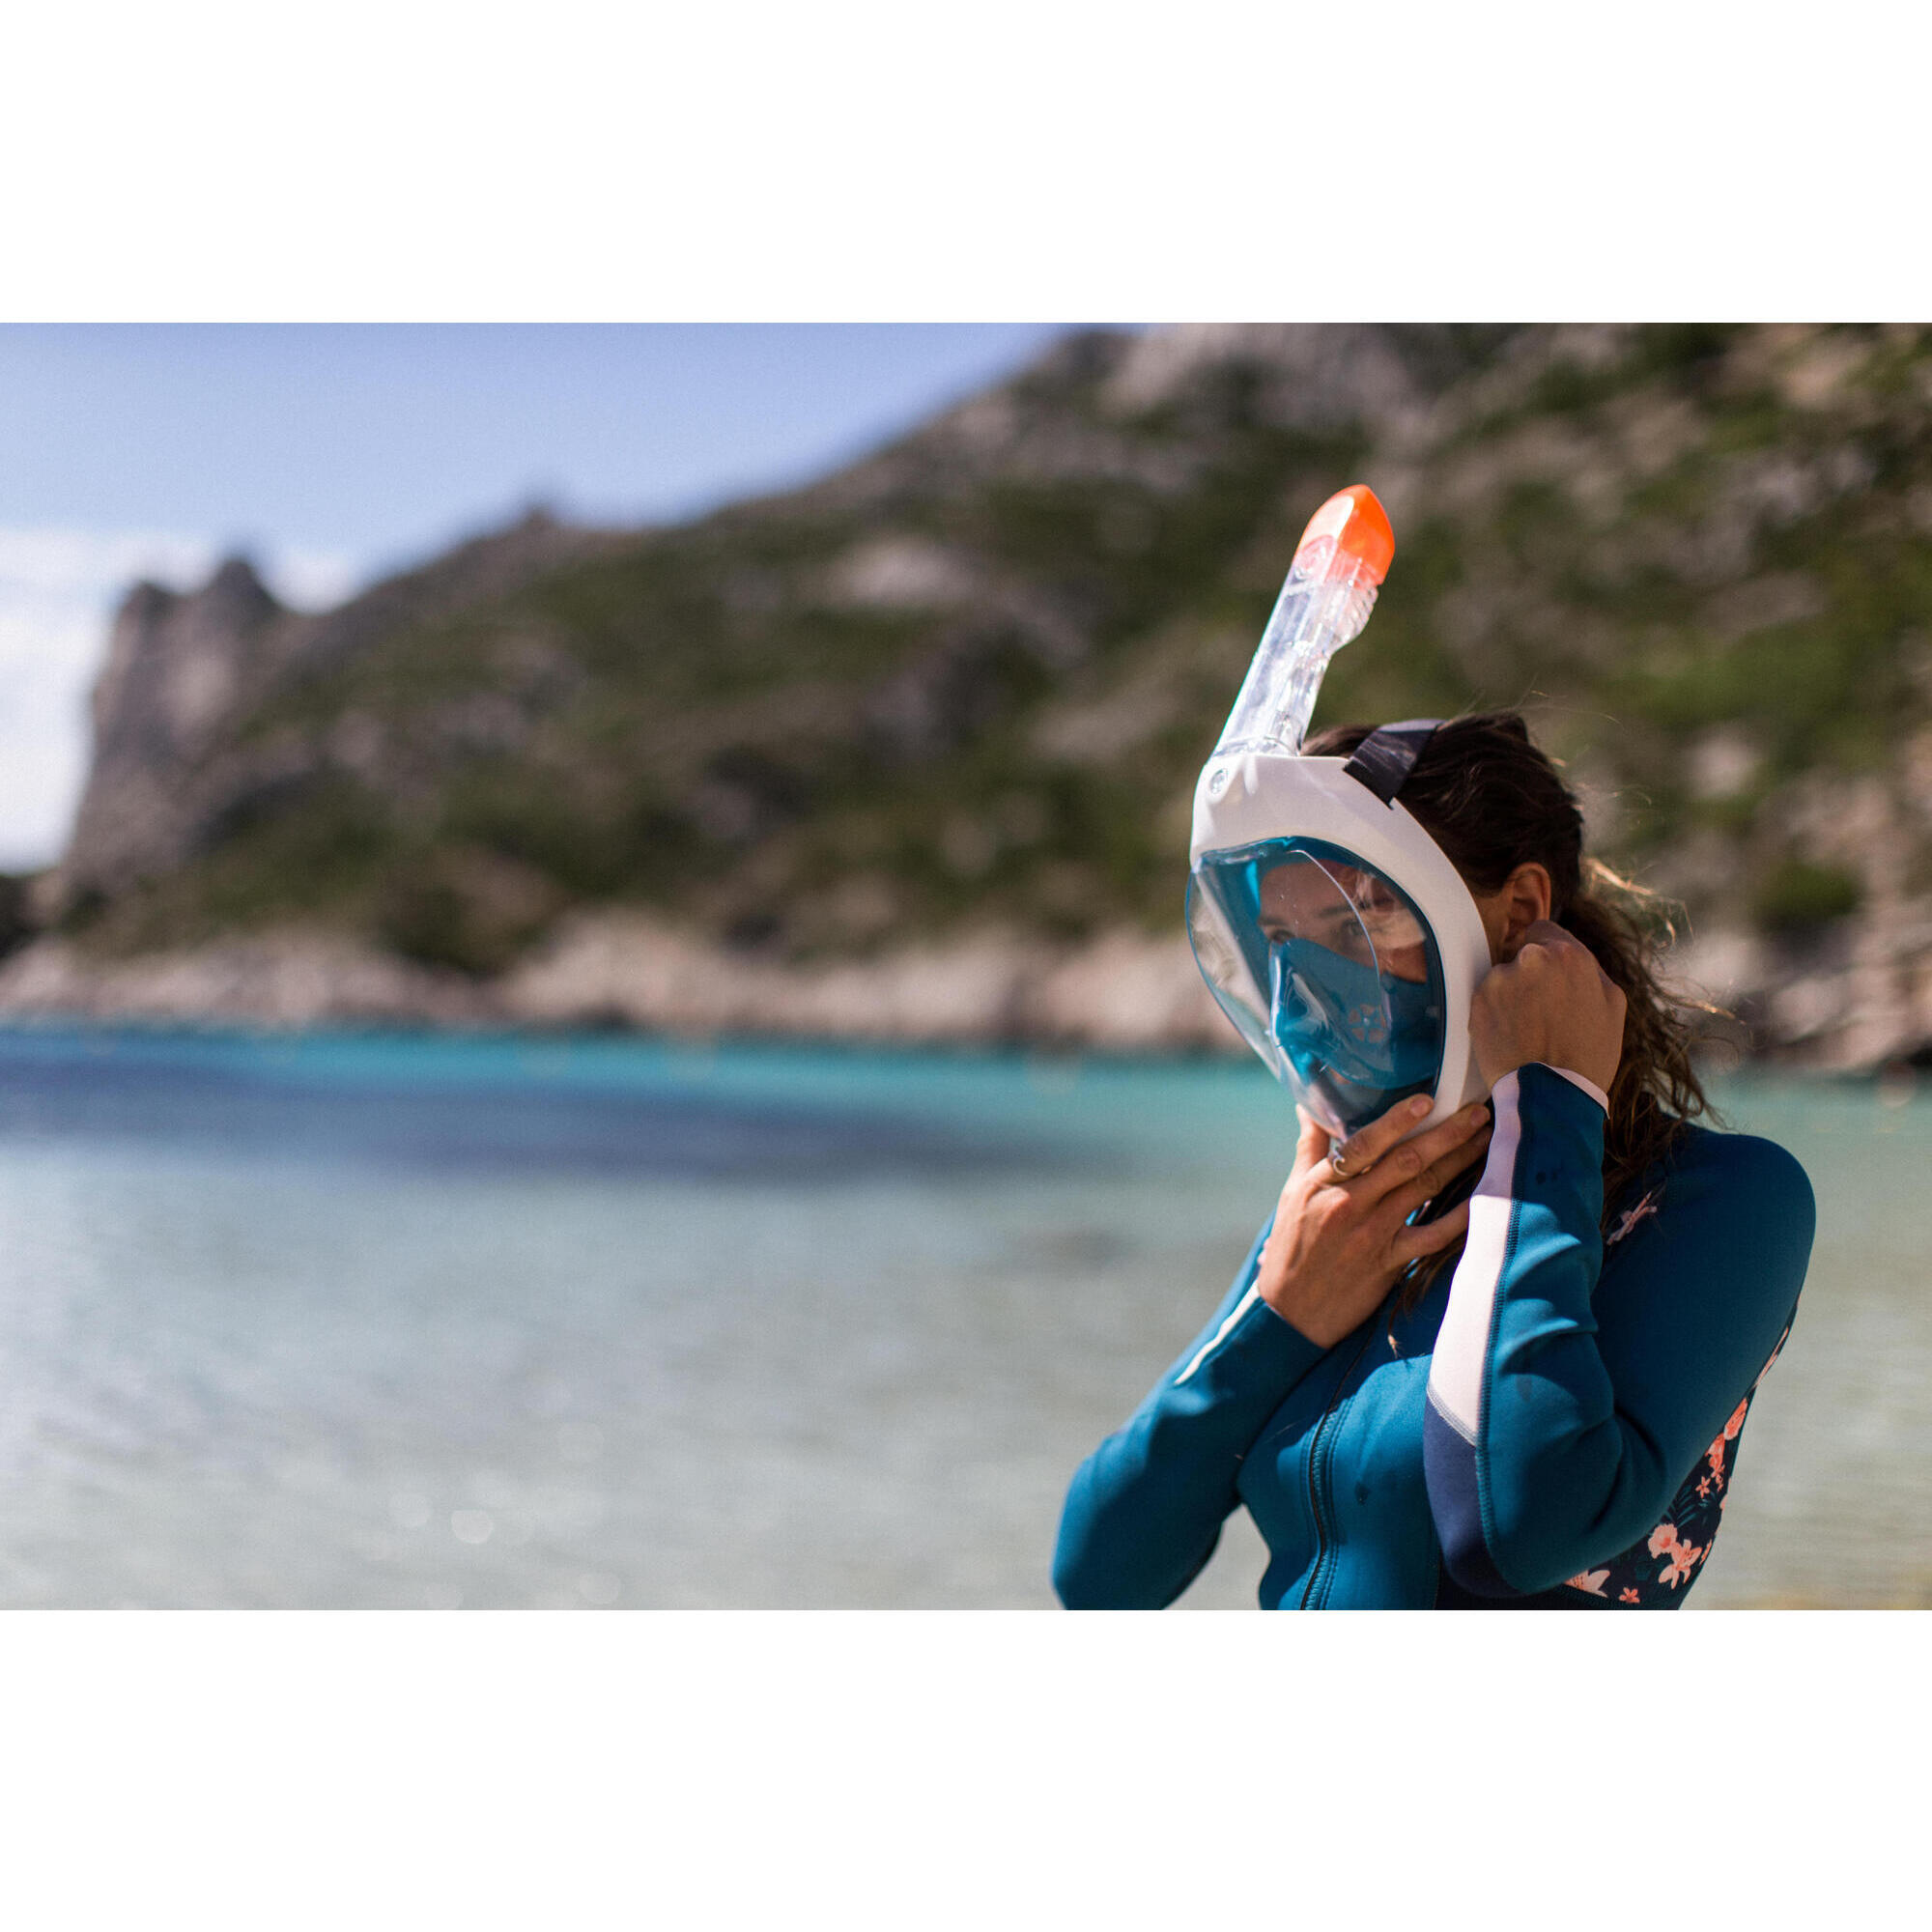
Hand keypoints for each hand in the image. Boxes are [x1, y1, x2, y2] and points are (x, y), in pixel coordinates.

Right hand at [1256, 1095, 1492, 1349]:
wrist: (1290, 1313)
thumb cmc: (1292, 1247)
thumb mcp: (1292, 1193)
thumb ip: (1309, 1148)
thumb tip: (1308, 1106)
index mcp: (1322, 1183)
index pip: (1362, 1144)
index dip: (1396, 1121)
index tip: (1427, 1099)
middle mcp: (1348, 1204)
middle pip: (1404, 1161)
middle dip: (1446, 1133)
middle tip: (1478, 1111)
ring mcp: (1371, 1234)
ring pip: (1423, 1189)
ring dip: (1459, 1161)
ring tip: (1487, 1139)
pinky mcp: (1389, 1263)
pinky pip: (1431, 1236)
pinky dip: (1458, 1217)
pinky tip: (1481, 1197)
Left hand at [1470, 919, 1625, 1095]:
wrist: (1551, 1095)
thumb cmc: (1588, 1054)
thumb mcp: (1612, 1004)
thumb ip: (1589, 969)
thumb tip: (1570, 953)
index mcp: (1569, 955)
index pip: (1543, 930)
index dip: (1545, 953)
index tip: (1547, 974)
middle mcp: (1531, 958)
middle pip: (1521, 955)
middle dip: (1529, 975)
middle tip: (1542, 1011)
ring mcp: (1501, 979)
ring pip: (1502, 978)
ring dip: (1510, 996)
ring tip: (1528, 1030)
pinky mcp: (1478, 1002)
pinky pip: (1486, 1000)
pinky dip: (1494, 1015)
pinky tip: (1511, 1037)